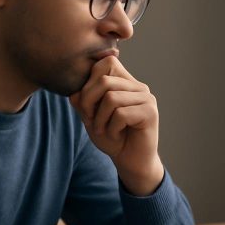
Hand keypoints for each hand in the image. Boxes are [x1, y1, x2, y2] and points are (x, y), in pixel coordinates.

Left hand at [69, 56, 163, 194]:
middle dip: (89, 103)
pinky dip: (112, 128)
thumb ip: (82, 101)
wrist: (131, 162)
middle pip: (104, 81)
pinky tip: (116, 135)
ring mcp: (146, 98)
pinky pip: (121, 114)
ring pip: (111, 98)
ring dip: (100, 119)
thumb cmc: (112, 138)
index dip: (90, 82)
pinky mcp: (150, 112)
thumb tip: (74, 91)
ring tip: (104, 130)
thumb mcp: (90, 117)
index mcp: (126, 82)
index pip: (106, 62)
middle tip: (91, 121)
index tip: (87, 104)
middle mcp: (138, 86)